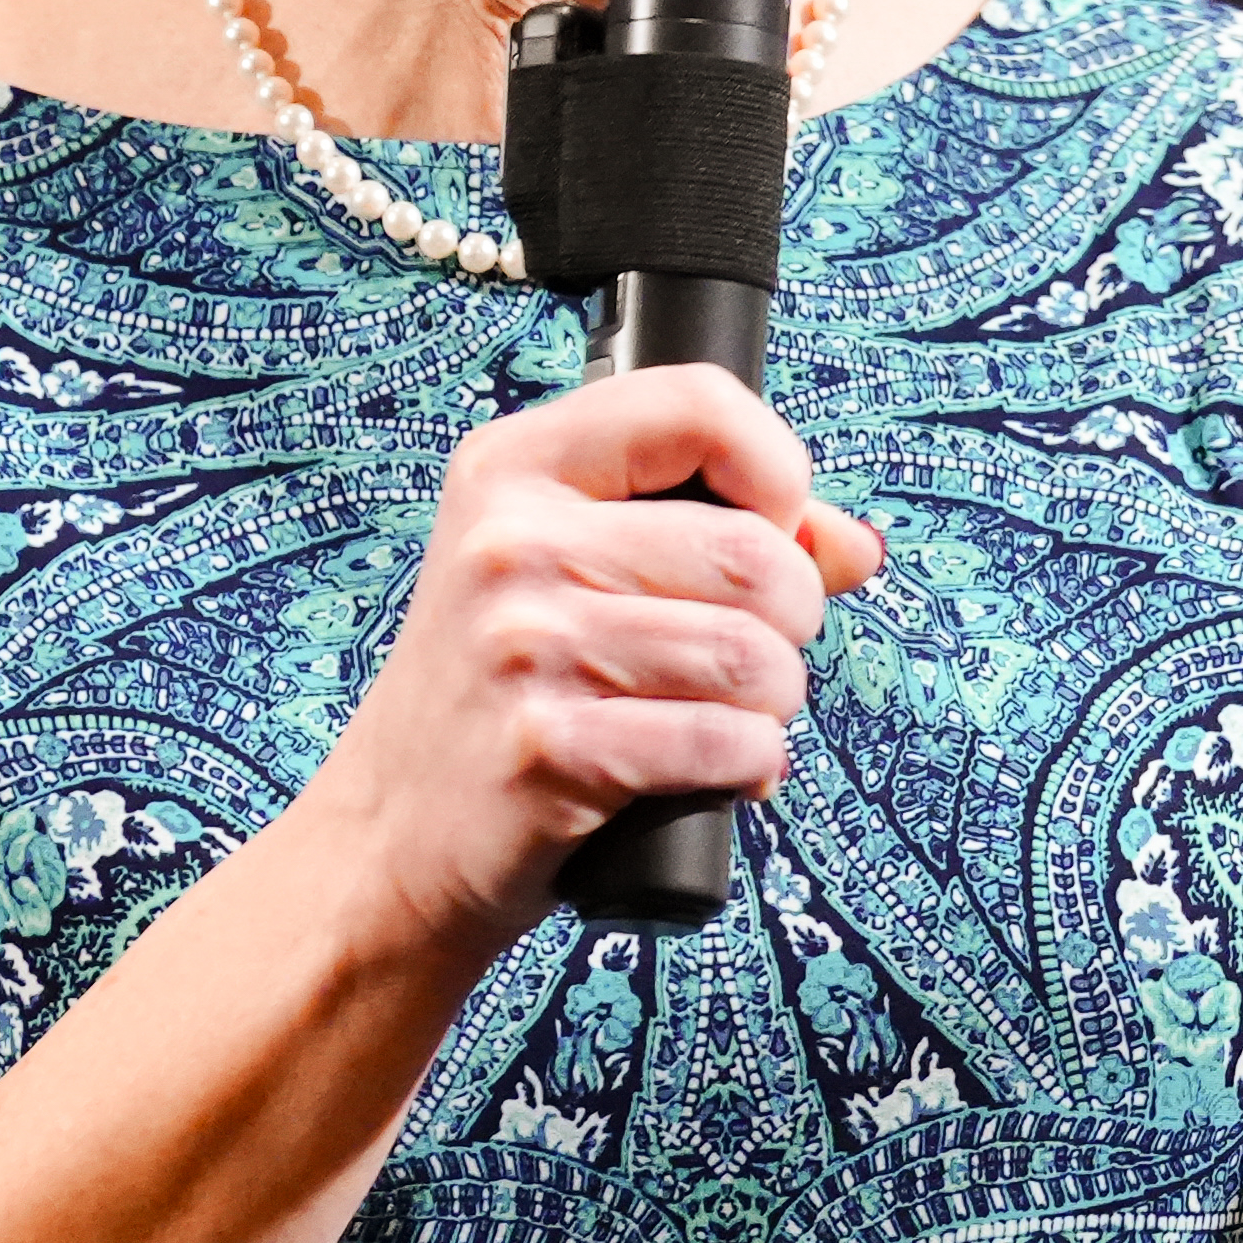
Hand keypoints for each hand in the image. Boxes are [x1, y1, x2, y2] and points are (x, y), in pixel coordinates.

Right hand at [282, 367, 886, 963]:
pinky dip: (750, 767)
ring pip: (754, 656)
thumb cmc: (499, 696)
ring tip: (727, 717)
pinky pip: (726, 742)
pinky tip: (713, 771)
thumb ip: (710, 530)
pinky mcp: (547, 748)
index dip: (776, 472)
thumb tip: (854, 543)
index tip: (768, 531)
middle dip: (790, 622)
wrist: (389, 837)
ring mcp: (522, 643)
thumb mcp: (569, 576)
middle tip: (744, 658)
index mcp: (514, 467)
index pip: (700, 405)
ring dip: (773, 705)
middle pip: (755, 554)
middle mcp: (510, 541)